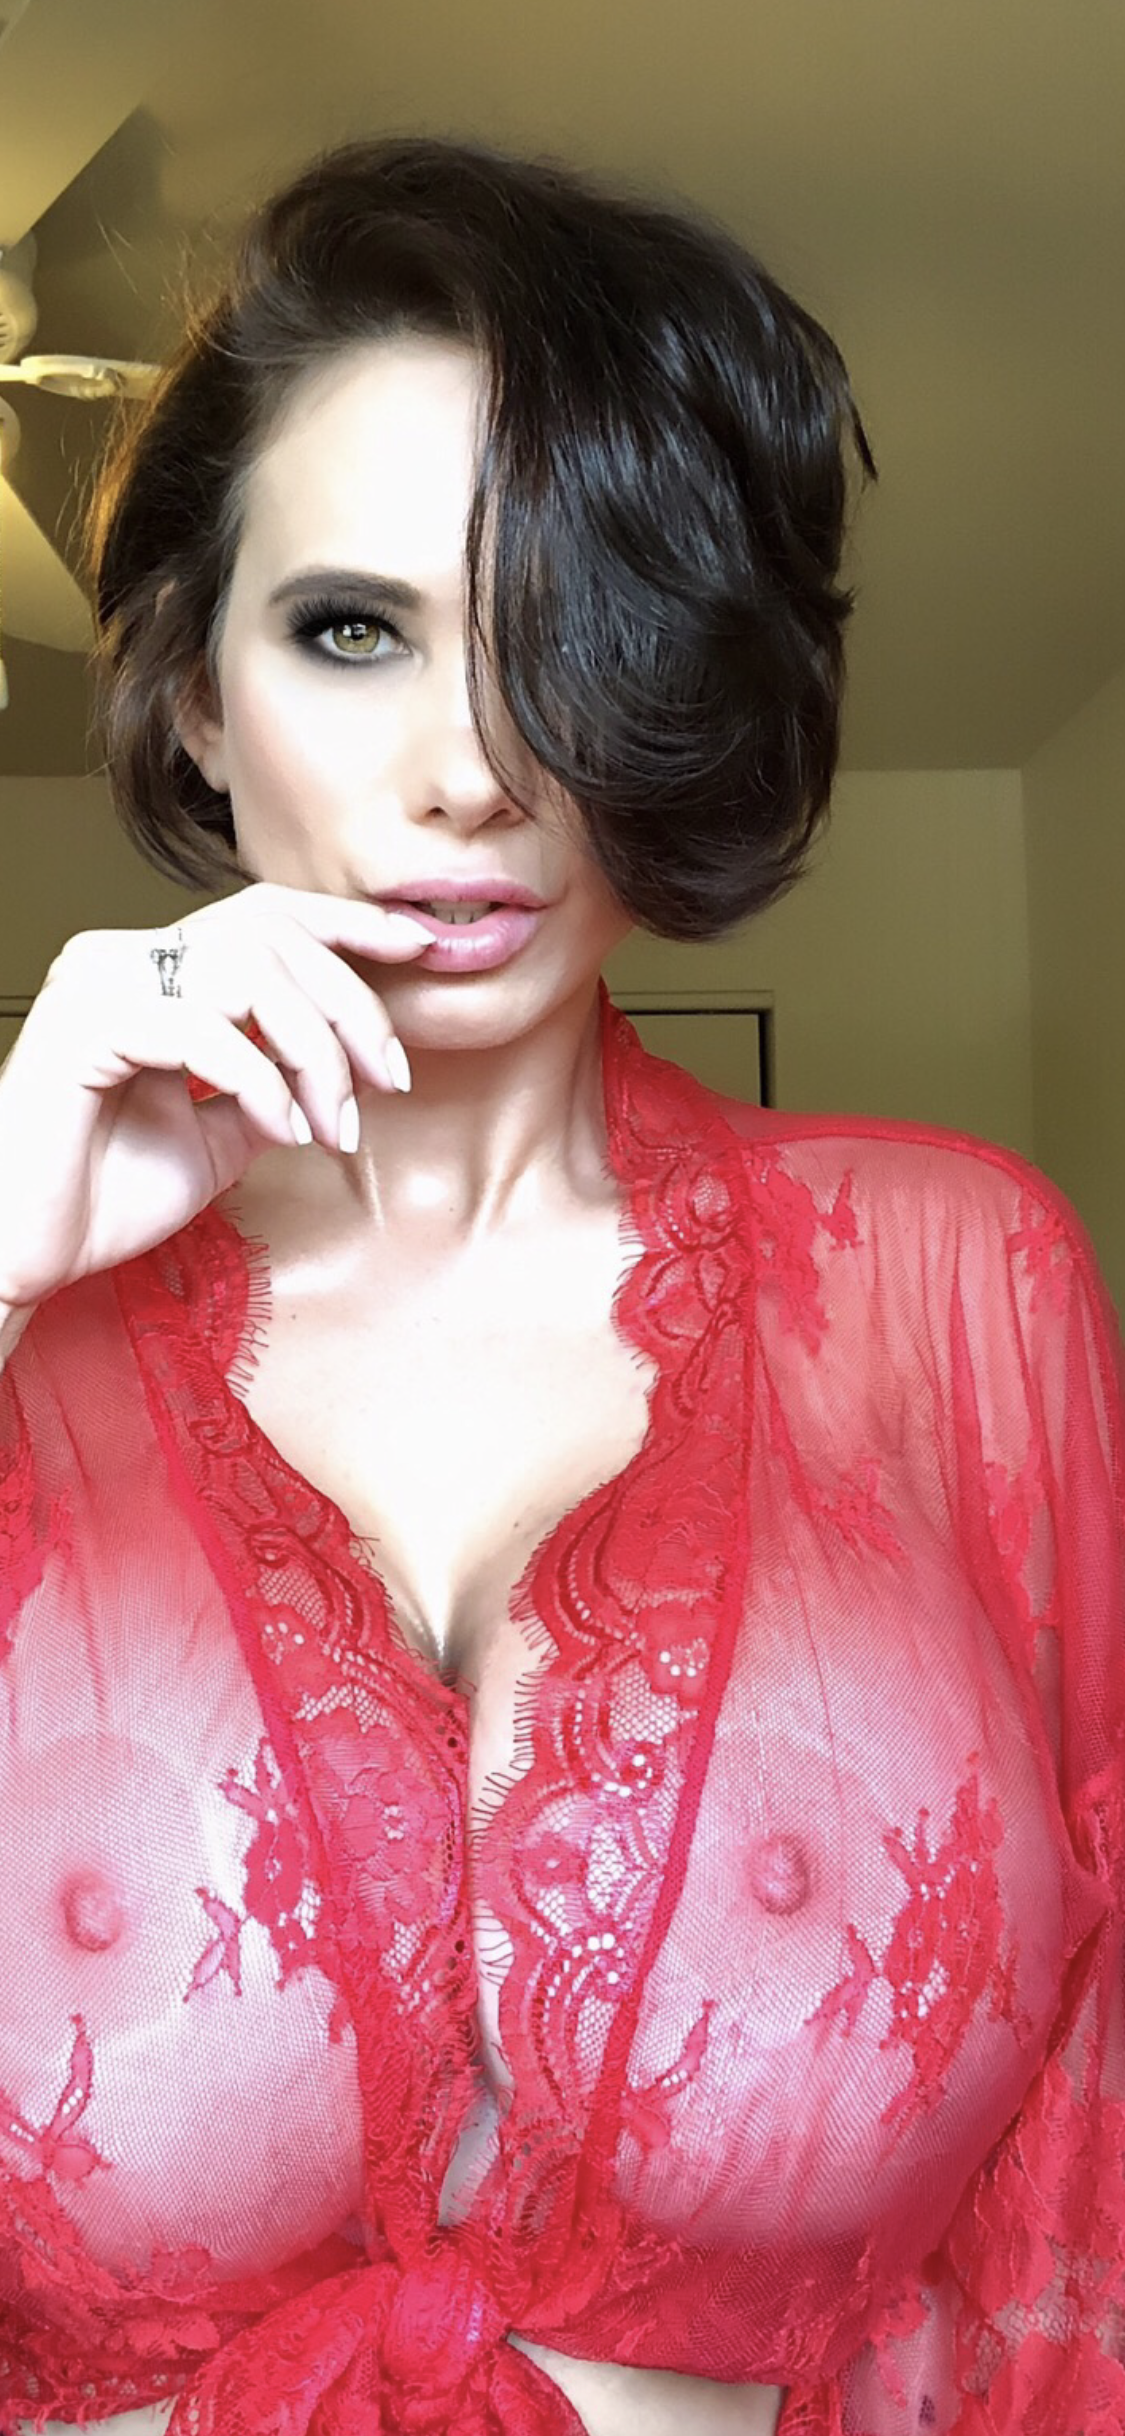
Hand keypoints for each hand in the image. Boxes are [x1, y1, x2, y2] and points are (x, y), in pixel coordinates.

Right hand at [0, 882, 432, 1309]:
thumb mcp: (221, 1136)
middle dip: (349, 1003)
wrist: (27, 1257)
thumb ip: (274, 1086)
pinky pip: (202, 1029)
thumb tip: (347, 1067)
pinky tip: (284, 1132)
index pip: (261, 916)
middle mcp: (120, 959)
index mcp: (150, 971)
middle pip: (269, 935)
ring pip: (244, 972)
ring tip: (333, 1122)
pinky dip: (261, 1081)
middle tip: (388, 1077)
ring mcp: (96, 984)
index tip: (418, 945)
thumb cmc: (104, 1199)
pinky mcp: (81, 1027)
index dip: (346, 923)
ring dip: (313, 1049)